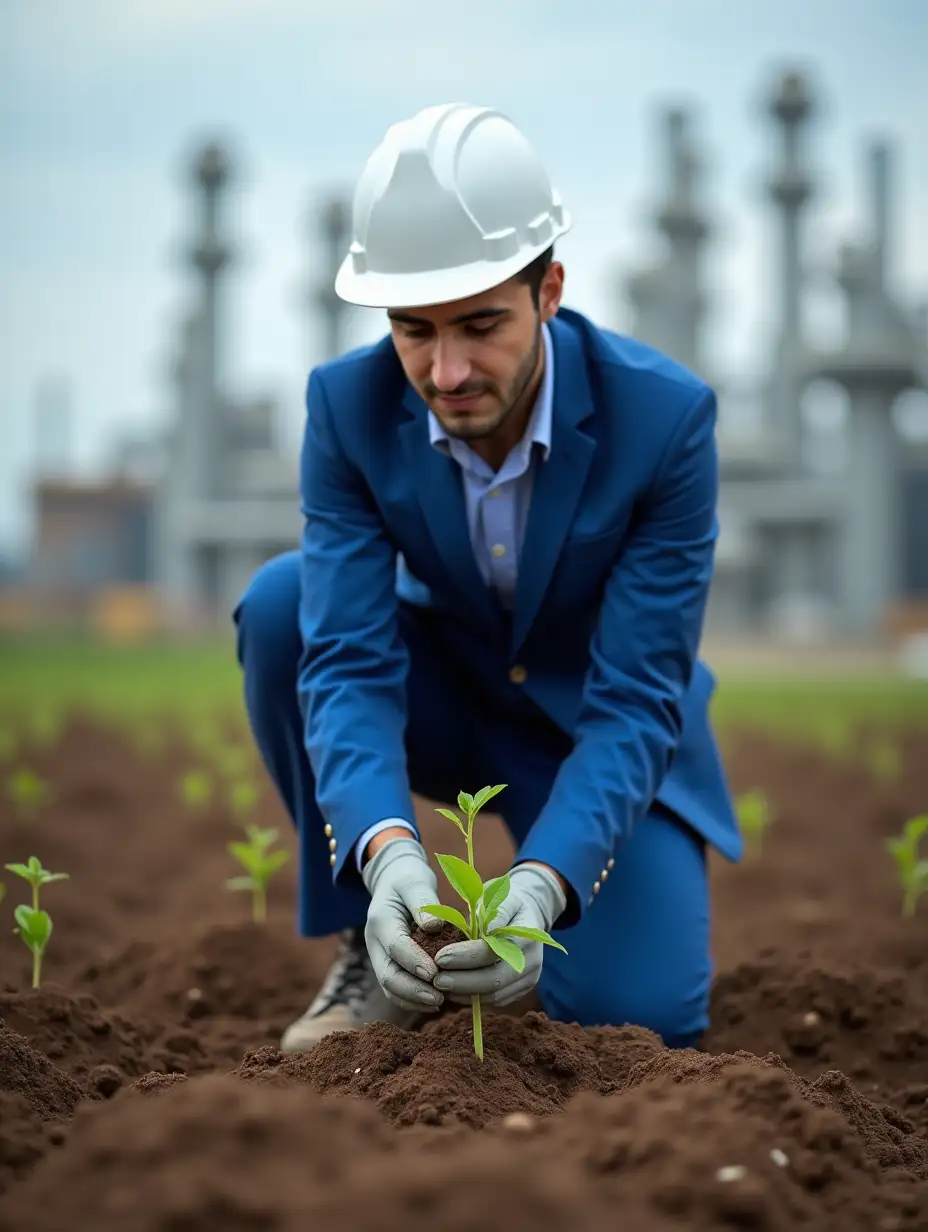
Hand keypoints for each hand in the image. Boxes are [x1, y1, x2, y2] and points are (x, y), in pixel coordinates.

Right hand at [361, 837, 445, 1012]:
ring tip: (440, 1003)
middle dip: (413, 990)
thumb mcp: (415, 882)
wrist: (393, 882)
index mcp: (380, 920)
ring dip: (413, 999)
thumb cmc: (407, 879)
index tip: (436, 973)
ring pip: (390, 987)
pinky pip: (396, 989)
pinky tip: (435, 1002)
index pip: (395, 947)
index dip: (414, 962)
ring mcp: (379, 956)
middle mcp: (375, 942)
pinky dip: (412, 999)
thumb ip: (424, 902)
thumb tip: (434, 926)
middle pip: (387, 975)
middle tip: (439, 998)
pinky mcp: (388, 964)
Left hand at [431, 863, 566, 1006]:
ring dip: (464, 994)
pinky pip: (494, 1001)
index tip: (439, 957)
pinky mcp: (519, 990)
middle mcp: (531, 962)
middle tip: (435, 979)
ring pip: (494, 996)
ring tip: (439, 985)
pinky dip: (472, 998)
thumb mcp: (496, 896)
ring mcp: (528, 979)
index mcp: (527, 935)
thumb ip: (488, 914)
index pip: (493, 953)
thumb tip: (478, 935)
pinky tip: (453, 990)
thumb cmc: (506, 901)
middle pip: (494, 981)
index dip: (465, 957)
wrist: (529, 912)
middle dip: (462, 982)